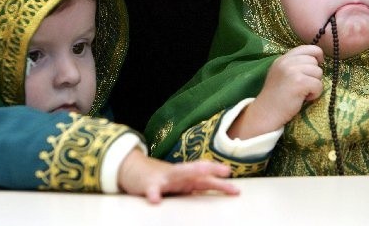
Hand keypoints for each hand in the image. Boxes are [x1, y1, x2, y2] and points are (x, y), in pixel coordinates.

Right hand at [118, 149, 239, 203]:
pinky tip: (156, 201)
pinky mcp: (148, 184)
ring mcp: (163, 178)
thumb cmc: (160, 178)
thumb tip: (216, 191)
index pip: (206, 179)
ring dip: (190, 171)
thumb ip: (195, 186)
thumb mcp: (180, 182)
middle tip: (226, 171)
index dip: (221, 182)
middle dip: (212, 170)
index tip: (236, 190)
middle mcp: (178, 175)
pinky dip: (154, 194)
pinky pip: (151, 190)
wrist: (132, 168)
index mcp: (186, 177)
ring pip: (178, 172)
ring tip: (202, 171)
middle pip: (197, 171)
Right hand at [228, 45, 323, 138]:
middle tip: (302, 86)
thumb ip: (295, 65)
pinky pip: (318, 85)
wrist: (265, 113)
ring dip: (314, 85)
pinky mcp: (299, 82)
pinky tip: (303, 98)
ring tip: (302, 93)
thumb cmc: (276, 97)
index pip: (308, 48)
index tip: (313, 69)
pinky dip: (314, 94)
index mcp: (283, 58)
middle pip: (314, 61)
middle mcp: (286, 61)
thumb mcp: (281, 74)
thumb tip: (317, 61)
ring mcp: (292, 71)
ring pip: (318, 73)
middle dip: (313, 75)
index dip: (316, 57)